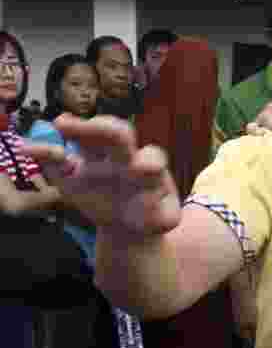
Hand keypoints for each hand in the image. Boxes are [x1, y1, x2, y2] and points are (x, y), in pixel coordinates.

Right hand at [18, 114, 180, 236]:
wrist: (129, 223)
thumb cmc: (150, 215)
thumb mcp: (163, 219)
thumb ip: (163, 217)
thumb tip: (160, 213)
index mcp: (149, 168)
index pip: (152, 156)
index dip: (149, 162)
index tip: (143, 169)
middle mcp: (124, 158)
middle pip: (118, 135)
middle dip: (104, 128)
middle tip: (100, 127)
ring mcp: (98, 163)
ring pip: (90, 138)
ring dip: (78, 129)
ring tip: (61, 124)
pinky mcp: (74, 175)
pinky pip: (58, 162)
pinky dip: (45, 154)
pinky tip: (32, 150)